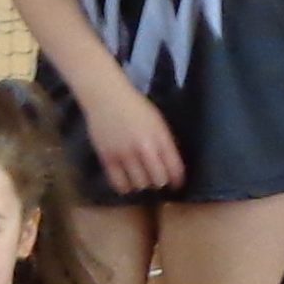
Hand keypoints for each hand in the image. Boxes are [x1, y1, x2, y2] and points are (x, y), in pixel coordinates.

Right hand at [75, 71, 183, 194]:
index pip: (174, 167)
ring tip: (141, 180)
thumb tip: (171, 165)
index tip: (177, 184)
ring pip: (140, 184)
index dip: (177, 180)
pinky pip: (119, 183)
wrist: (106, 96)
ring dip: (143, 184)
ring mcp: (125, 153)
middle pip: (158, 179)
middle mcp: (144, 147)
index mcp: (160, 136)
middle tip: (157, 180)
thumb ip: (165, 142)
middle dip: (160, 182)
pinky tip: (126, 182)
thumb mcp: (157, 121)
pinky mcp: (108, 157)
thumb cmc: (135, 107)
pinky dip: (125, 187)